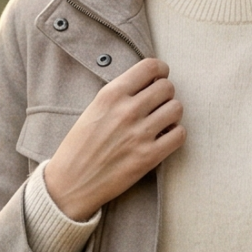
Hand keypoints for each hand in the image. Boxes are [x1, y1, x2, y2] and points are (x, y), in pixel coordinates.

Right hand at [42, 58, 183, 220]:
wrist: (71, 183)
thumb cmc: (79, 147)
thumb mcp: (93, 109)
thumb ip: (119, 95)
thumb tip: (147, 84)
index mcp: (111, 95)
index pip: (150, 67)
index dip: (160, 71)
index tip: (160, 77)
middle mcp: (127, 111)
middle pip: (167, 87)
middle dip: (165, 94)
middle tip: (158, 104)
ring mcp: (140, 134)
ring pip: (177, 108)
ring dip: (172, 114)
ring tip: (161, 122)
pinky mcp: (149, 156)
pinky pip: (179, 134)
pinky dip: (175, 134)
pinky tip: (164, 138)